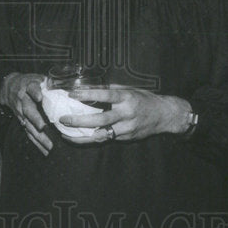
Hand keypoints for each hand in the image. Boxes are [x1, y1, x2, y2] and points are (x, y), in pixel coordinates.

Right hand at [0, 72, 52, 155]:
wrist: (8, 87)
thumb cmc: (28, 82)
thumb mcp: (36, 77)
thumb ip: (49, 82)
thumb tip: (65, 87)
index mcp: (28, 87)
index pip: (32, 88)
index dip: (35, 92)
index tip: (39, 97)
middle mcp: (23, 100)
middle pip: (28, 110)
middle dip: (35, 119)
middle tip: (42, 127)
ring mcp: (21, 112)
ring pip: (29, 125)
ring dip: (38, 136)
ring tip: (49, 146)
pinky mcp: (21, 121)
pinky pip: (28, 132)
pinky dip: (36, 142)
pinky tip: (45, 151)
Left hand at [58, 86, 193, 144]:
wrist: (164, 115)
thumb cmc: (144, 99)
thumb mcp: (130, 90)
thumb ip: (112, 90)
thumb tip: (89, 88)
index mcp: (127, 97)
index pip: (105, 95)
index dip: (88, 94)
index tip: (72, 94)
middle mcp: (127, 114)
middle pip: (101, 119)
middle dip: (80, 120)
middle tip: (63, 119)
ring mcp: (127, 128)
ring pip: (101, 135)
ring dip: (82, 135)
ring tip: (65, 134)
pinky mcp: (126, 138)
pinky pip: (106, 139)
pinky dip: (92, 138)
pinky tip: (79, 137)